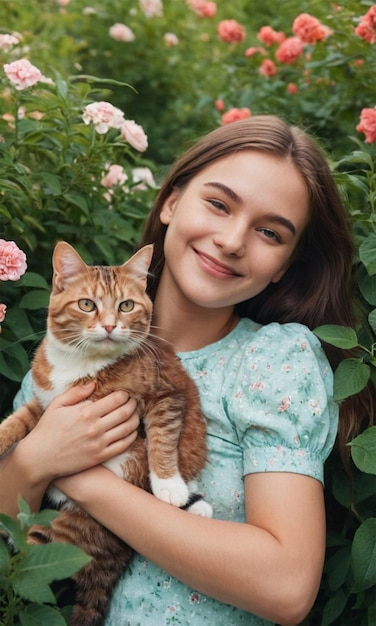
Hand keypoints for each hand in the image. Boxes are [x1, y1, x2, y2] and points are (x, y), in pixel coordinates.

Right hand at [16, 382, 139, 482]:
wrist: (40, 458)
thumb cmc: (47, 429)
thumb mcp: (57, 405)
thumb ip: (76, 392)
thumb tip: (94, 383)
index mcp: (86, 412)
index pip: (116, 400)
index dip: (125, 395)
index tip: (126, 393)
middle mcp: (95, 428)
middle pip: (125, 412)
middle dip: (133, 405)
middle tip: (134, 402)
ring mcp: (99, 443)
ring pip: (127, 428)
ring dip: (135, 419)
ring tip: (135, 414)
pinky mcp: (100, 457)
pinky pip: (123, 445)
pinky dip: (132, 436)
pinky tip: (132, 430)